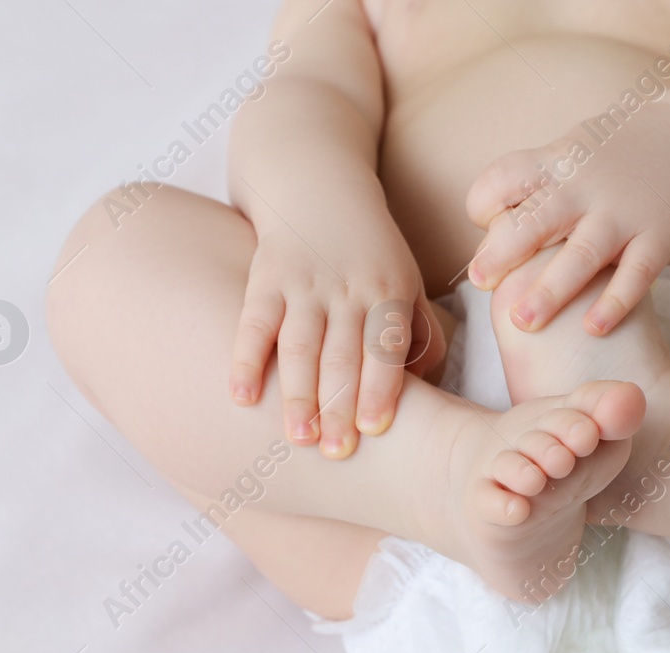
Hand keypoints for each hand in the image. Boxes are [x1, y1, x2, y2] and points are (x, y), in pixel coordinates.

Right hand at [229, 213, 444, 457]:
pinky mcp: (265, 276)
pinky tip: (241, 397)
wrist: (318, 182)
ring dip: (298, 394)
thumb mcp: (406, 280)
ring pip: (301, 345)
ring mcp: (304, 283)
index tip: (374, 429)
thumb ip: (419, 333)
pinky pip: (253, 323)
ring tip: (297, 439)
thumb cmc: (370, 248)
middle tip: (336, 452)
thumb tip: (428, 386)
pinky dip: (245, 360)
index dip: (380, 389)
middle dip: (340, 406)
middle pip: (343, 355)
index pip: (385, 348)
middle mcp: (347, 288)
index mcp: (388, 292)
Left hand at [464, 101, 669, 335]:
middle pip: (539, 218)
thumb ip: (534, 189)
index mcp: (558, 163)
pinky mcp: (659, 238)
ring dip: (551, 289)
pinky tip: (592, 330)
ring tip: (522, 320)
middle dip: (505, 250)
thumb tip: (487, 232)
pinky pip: (635, 275)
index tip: (483, 221)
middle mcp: (587, 188)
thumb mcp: (572, 152)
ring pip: (582, 255)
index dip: (486, 199)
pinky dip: (614, 302)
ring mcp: (624, 214)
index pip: (508, 176)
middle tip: (478, 280)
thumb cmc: (616, 156)